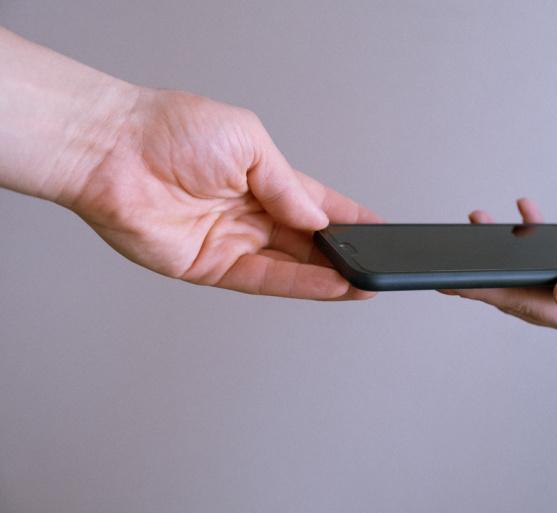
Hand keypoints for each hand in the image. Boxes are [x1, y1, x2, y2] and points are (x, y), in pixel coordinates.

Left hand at [68, 89, 377, 299]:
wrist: (113, 152)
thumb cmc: (169, 131)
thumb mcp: (248, 141)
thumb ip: (287, 184)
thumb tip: (317, 217)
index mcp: (259, 176)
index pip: (314, 202)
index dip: (346, 217)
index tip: (378, 229)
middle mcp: (248, 212)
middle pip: (306, 240)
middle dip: (343, 252)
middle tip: (377, 262)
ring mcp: (230, 241)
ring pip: (291, 266)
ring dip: (330, 275)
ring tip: (366, 281)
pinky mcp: (210, 267)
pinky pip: (265, 280)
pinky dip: (300, 285)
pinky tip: (331, 285)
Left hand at [443, 199, 556, 338]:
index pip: (522, 305)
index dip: (482, 293)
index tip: (448, 283)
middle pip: (516, 295)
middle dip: (479, 277)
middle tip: (445, 259)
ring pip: (529, 278)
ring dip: (503, 254)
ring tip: (480, 225)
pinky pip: (550, 262)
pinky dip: (536, 238)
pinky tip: (528, 215)